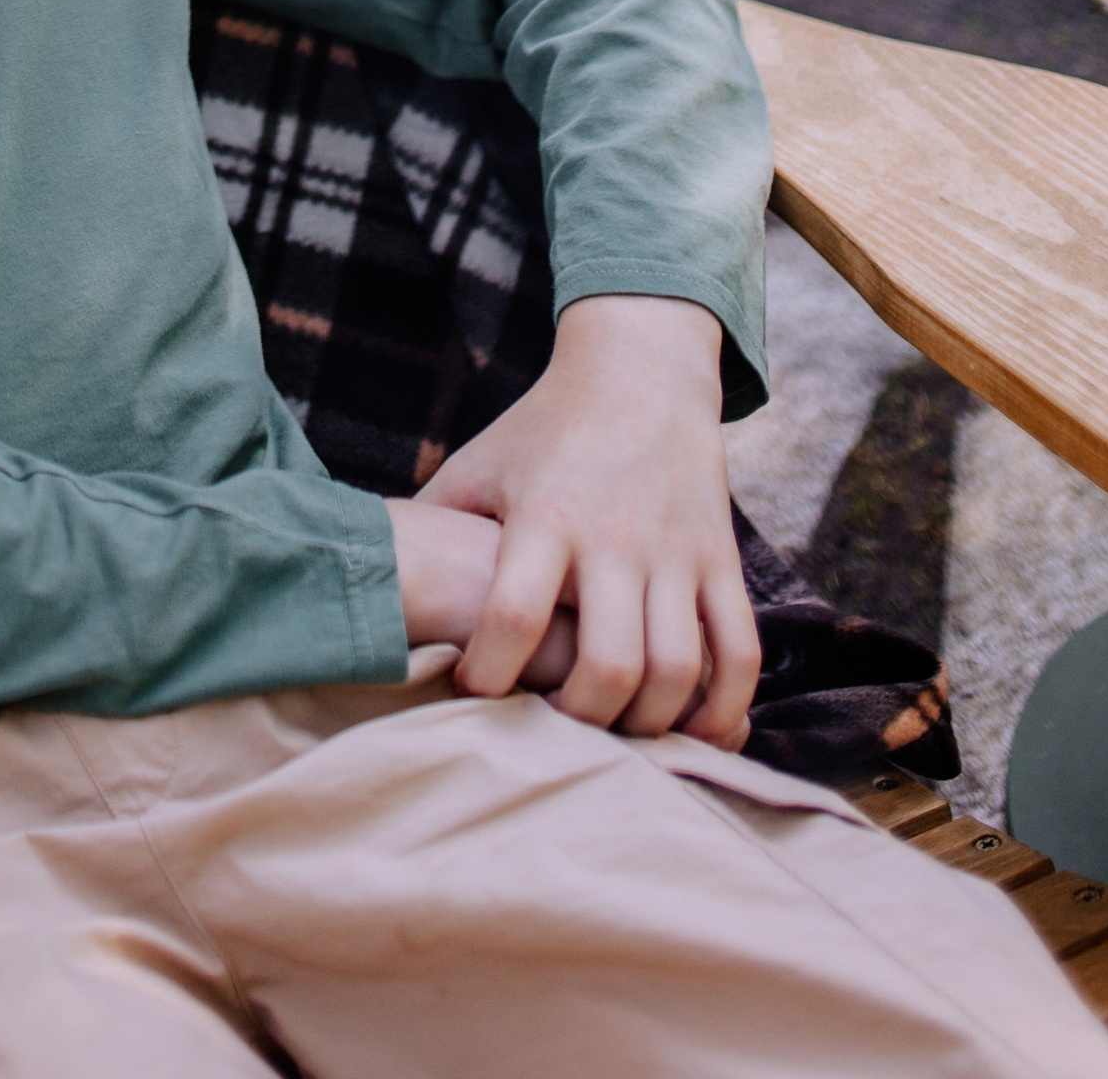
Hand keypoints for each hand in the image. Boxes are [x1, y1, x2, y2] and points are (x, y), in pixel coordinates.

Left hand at [410, 295, 757, 747]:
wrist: (641, 370)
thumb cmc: (543, 429)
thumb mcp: (478, 466)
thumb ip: (434, 528)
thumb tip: (370, 586)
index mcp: (546, 515)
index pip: (514, 612)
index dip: (489, 671)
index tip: (472, 695)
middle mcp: (616, 537)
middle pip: (608, 663)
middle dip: (578, 720)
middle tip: (553, 731)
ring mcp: (676, 552)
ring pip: (676, 670)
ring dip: (646, 724)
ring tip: (613, 736)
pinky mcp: (722, 561)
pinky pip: (737, 654)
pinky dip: (723, 711)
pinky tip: (694, 734)